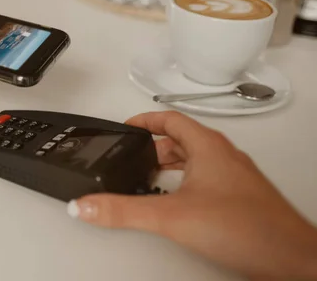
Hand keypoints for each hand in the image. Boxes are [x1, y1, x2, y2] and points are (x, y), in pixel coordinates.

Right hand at [67, 111, 316, 279]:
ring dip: (170, 167)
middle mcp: (223, 156)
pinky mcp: (240, 197)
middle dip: (154, 149)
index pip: (171, 118)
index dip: (145, 119)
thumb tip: (87, 204)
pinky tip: (178, 205)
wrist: (290, 259)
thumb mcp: (171, 217)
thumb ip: (124, 210)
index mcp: (208, 147)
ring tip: (149, 182)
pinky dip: (185, 183)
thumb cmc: (248, 228)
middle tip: (133, 161)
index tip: (127, 126)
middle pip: (181, 139)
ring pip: (195, 160)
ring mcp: (235, 176)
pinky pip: (207, 179)